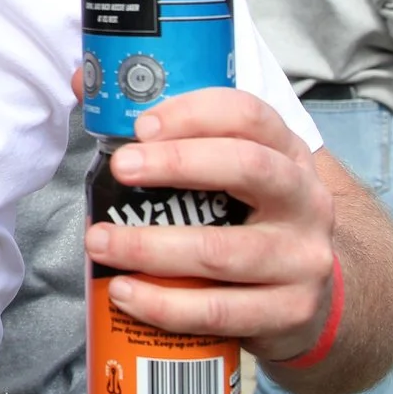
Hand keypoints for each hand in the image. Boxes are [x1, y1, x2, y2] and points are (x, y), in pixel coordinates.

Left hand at [80, 88, 338, 364]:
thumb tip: (83, 82)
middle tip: (120, 167)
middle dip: (178, 164)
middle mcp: (305, 199)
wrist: (310, 294)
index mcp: (287, 152)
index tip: (142, 124)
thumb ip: (167, 131)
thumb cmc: (251, 218)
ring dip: (150, 247)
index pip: (249, 115)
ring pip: (223, 251)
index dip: (195, 112)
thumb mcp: (229, 169)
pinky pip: (220, 311)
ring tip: (100, 240)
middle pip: (248, 167)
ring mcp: (302, 259)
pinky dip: (165, 305)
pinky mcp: (290, 311)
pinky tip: (124, 292)